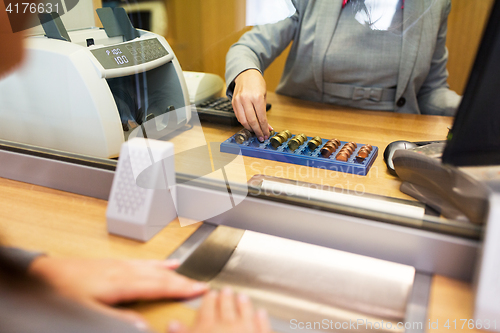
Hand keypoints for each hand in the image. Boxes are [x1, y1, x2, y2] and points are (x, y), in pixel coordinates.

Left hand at [29, 257, 207, 329]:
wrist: (46, 272)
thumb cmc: (64, 290)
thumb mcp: (88, 311)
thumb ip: (118, 318)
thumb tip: (142, 325)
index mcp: (121, 282)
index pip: (159, 286)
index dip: (181, 288)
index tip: (199, 290)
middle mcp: (125, 270)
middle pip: (160, 276)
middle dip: (183, 281)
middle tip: (202, 285)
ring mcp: (121, 264)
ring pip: (154, 267)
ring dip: (173, 272)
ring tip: (189, 275)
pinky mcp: (115, 262)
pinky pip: (143, 262)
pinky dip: (158, 263)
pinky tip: (165, 263)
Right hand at [168, 288, 270, 332]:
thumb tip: (173, 325)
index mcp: (207, 328)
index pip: (207, 309)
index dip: (208, 300)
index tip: (210, 294)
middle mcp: (228, 325)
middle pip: (226, 307)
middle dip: (225, 298)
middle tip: (226, 291)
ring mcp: (248, 330)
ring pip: (246, 312)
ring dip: (243, 304)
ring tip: (242, 297)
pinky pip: (262, 325)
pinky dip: (261, 318)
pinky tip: (261, 314)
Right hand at [232, 69, 272, 141]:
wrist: (246, 74)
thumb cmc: (257, 83)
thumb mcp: (264, 96)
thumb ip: (264, 112)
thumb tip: (267, 126)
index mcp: (257, 97)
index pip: (261, 118)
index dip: (264, 128)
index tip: (267, 134)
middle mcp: (246, 99)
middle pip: (252, 121)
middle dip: (258, 131)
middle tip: (261, 137)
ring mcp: (238, 101)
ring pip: (243, 121)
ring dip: (250, 129)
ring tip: (255, 132)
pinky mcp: (233, 102)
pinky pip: (238, 116)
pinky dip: (244, 123)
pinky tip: (249, 125)